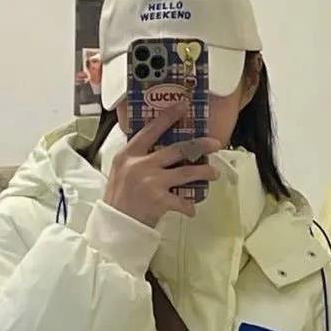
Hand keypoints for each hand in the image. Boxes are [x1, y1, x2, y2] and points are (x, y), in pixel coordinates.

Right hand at [103, 103, 221, 225]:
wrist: (115, 224)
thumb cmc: (119, 197)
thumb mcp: (121, 170)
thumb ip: (136, 157)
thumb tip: (156, 147)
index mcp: (129, 154)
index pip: (151, 130)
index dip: (168, 117)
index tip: (183, 106)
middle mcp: (141, 164)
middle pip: (177, 150)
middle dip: (199, 146)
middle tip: (215, 143)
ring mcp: (151, 182)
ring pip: (186, 173)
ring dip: (204, 172)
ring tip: (214, 173)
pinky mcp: (159, 200)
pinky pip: (182, 201)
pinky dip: (189, 206)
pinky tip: (191, 209)